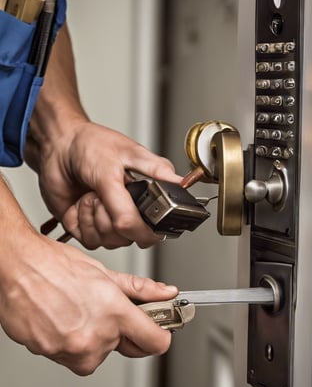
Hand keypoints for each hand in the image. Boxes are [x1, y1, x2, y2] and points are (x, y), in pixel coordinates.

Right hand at [0, 229, 176, 374]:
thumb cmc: (55, 266)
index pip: (155, 342)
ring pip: (95, 355)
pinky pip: (71, 356)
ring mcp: (72, 349)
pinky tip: (61, 318)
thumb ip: (140, 290)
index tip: (158, 331)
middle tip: (102, 310)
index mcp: (115, 313)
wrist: (17, 267)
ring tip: (75, 311)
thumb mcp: (104, 273)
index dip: (159, 335)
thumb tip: (166, 293)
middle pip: (124, 349)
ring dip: (90, 339)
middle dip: (118, 334)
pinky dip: (69, 342)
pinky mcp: (52, 355)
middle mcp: (96, 337)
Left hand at [25, 120, 180, 248]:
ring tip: (93, 192)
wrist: (60, 146)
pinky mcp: (88, 227)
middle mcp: (131, 213)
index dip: (140, 225)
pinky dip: (81, 221)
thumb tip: (177, 187)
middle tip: (104, 191)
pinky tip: (81, 202)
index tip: (127, 204)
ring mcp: (109, 222)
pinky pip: (90, 240)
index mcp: (148, 197)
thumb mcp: (126, 157)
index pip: (155, 230)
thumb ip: (151, 177)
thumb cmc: (93, 145)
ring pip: (109, 241)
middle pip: (130, 238)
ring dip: (94, 215)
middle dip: (111, 215)